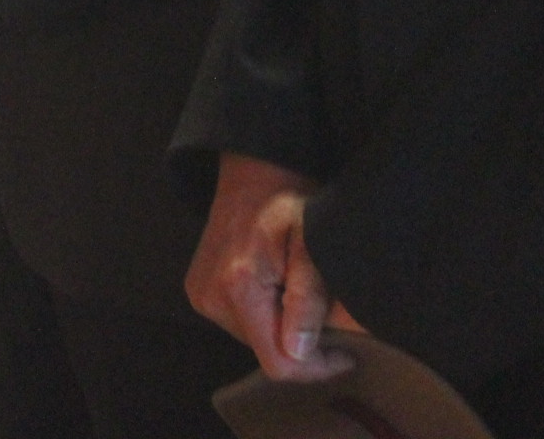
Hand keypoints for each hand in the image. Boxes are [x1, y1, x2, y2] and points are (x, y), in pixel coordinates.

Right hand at [186, 154, 353, 382]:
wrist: (255, 175)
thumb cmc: (291, 203)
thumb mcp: (312, 245)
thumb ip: (308, 299)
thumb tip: (299, 352)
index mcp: (239, 285)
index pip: (278, 362)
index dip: (318, 367)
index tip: (345, 352)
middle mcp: (211, 296)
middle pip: (266, 353)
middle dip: (300, 343)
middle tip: (324, 311)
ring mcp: (200, 296)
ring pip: (254, 341)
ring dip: (281, 329)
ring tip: (298, 294)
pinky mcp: (198, 293)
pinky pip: (239, 325)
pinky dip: (263, 317)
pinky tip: (275, 290)